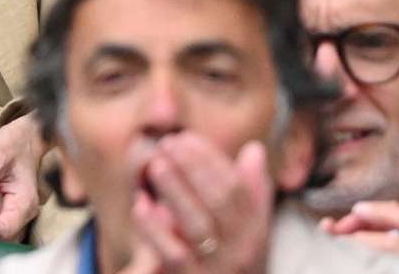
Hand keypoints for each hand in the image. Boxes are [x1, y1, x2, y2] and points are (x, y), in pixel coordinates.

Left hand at [130, 134, 273, 273]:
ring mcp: (218, 270)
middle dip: (193, 167)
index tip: (186, 138)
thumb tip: (252, 150)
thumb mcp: (250, 234)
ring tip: (155, 165)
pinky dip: (156, 230)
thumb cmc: (234, 268)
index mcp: (256, 233)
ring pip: (197, 224)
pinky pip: (173, 255)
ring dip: (176, 191)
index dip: (211, 160)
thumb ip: (251, 192)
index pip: (237, 188)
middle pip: (220, 201)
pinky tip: (142, 207)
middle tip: (167, 144)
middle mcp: (242, 252)